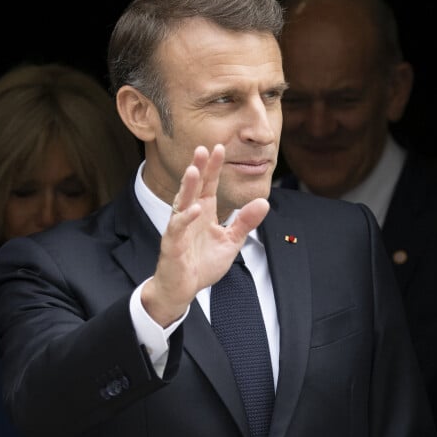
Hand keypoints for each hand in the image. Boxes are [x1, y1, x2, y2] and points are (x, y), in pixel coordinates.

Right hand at [141, 144, 269, 326]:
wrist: (182, 289)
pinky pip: (178, 228)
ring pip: (182, 202)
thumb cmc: (201, 264)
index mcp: (204, 212)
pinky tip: (195, 208)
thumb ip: (244, 222)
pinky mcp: (172, 244)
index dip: (213, 167)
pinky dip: (186, 218)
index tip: (219, 147)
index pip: (208, 185)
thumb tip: (263, 202)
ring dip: (188, 186)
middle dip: (199, 168)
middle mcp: (190, 216)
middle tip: (203, 148)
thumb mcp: (230, 242)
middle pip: (194, 188)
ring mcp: (179, 228)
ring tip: (194, 170)